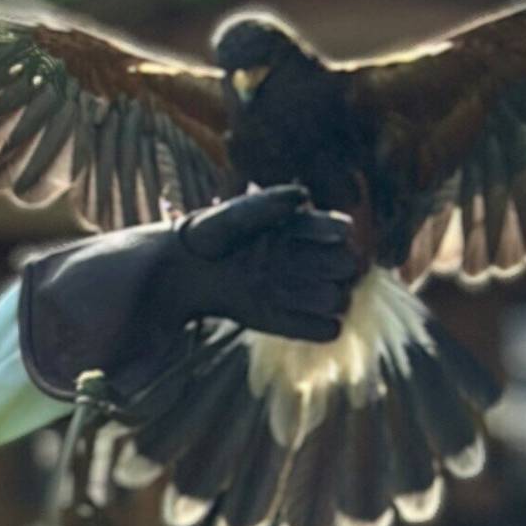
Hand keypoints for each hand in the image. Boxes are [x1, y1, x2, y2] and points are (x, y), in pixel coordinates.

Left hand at [166, 186, 358, 340]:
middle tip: (307, 263)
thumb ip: (265, 205)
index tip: (328, 232)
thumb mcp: (231, 215)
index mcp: (297, 229)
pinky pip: (320, 329)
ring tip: (286, 289)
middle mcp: (303, 259)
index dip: (335, 231)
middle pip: (346, 265)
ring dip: (326, 297)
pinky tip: (295, 314)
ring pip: (337, 298)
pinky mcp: (282, 318)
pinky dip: (318, 326)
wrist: (179, 272)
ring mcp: (294, 289)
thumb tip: (304, 195)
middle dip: (337, 266)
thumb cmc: (206, 236)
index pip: (337, 229)